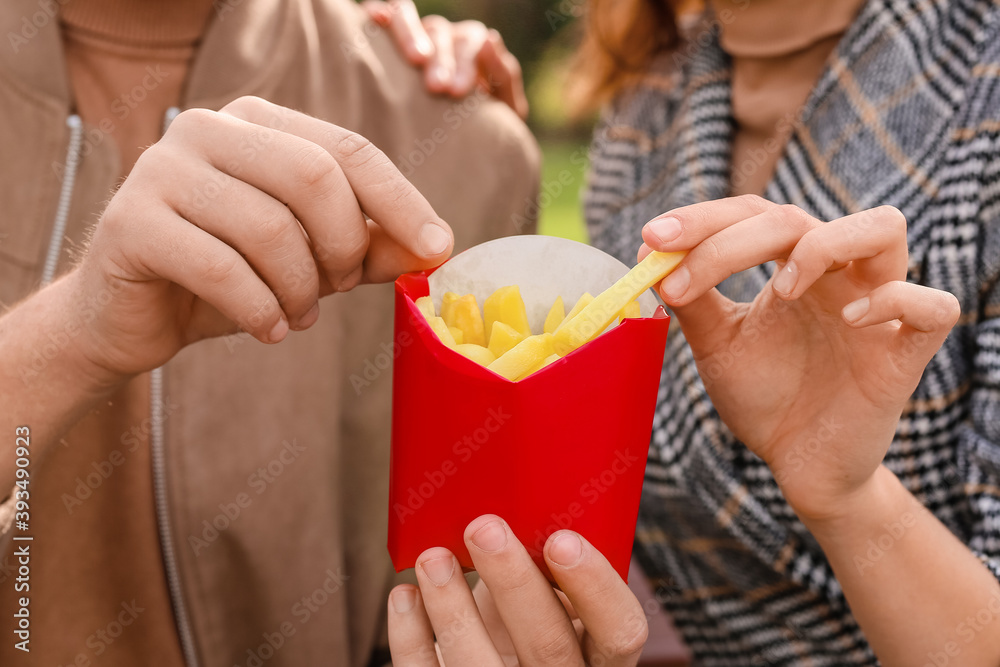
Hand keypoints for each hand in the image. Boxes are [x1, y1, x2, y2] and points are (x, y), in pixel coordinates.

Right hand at [70, 95, 453, 379]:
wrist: (129, 315)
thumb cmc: (229, 278)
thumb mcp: (309, 259)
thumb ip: (368, 246)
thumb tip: (434, 249)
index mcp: (257, 122)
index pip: (347, 150)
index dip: (400, 201)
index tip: (437, 249)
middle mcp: (207, 129)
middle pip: (314, 177)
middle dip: (343, 246)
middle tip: (341, 287)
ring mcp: (162, 169)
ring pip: (269, 228)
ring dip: (300, 290)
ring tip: (297, 316)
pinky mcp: (131, 221)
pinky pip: (221, 269)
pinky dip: (258, 310)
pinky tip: (266, 328)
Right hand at [361, 0, 528, 118]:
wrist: (460, 152)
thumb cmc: (481, 130)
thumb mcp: (502, 109)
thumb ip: (503, 76)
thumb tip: (491, 38)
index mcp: (469, 48)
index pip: (469, 42)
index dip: (464, 62)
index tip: (456, 92)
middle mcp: (439, 37)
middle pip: (439, 31)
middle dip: (440, 57)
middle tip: (436, 87)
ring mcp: (411, 35)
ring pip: (408, 16)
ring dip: (411, 33)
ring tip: (415, 59)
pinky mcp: (382, 38)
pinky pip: (382, 14)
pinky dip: (379, 14)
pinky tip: (376, 20)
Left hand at [388, 514, 646, 665]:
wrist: (485, 666)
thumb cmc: (521, 624)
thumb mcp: (547, 599)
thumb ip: (545, 567)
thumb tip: (516, 488)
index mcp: (599, 653)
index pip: (621, 629)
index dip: (595, 587)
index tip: (560, 539)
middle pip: (549, 647)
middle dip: (514, 584)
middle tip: (483, 526)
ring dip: (452, 607)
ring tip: (432, 558)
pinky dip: (411, 637)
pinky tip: (405, 596)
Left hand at [639, 196, 959, 523]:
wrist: (799, 465)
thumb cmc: (764, 398)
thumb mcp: (717, 346)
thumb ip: (693, 302)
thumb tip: (654, 258)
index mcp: (791, 268)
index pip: (753, 215)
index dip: (703, 219)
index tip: (650, 238)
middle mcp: (835, 276)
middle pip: (796, 218)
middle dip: (729, 238)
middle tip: (678, 272)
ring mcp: (876, 309)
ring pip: (885, 228)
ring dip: (824, 244)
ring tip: (782, 287)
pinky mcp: (906, 352)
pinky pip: (931, 305)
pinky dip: (894, 301)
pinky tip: (850, 322)